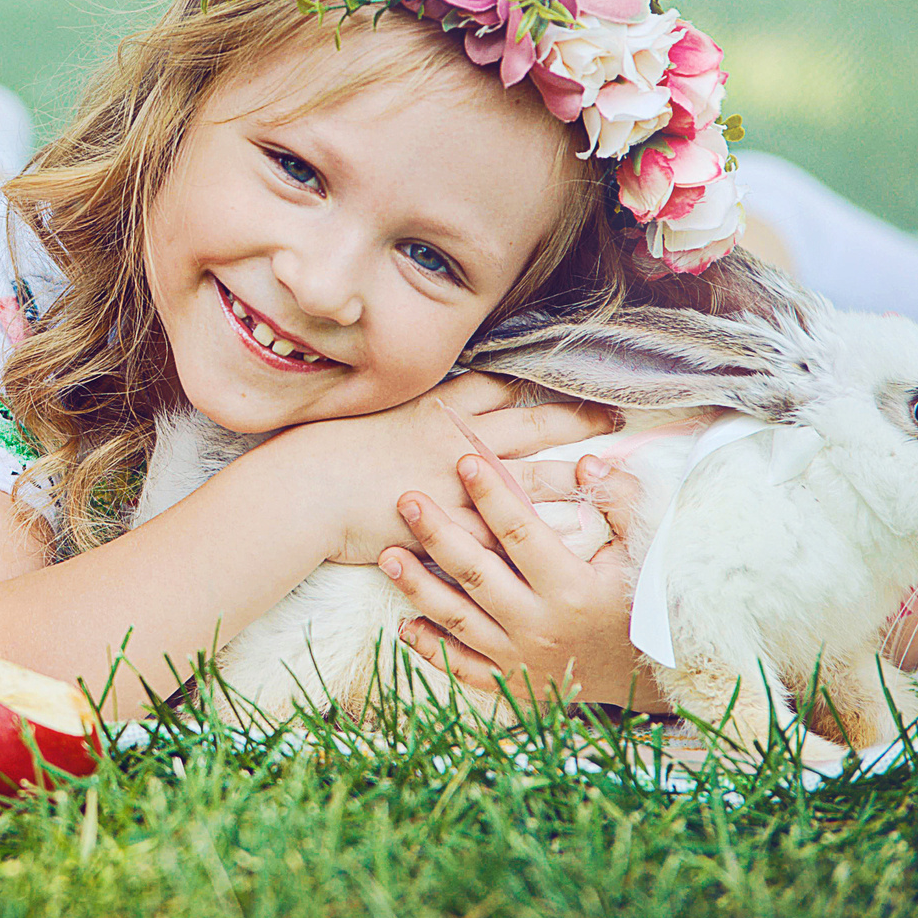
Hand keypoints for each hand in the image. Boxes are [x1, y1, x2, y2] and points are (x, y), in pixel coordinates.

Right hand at [308, 373, 617, 565]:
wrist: (304, 490)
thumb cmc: (323, 450)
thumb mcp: (367, 413)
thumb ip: (403, 410)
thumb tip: (420, 403)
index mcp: (436, 409)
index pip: (497, 386)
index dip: (534, 382)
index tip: (566, 378)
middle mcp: (456, 439)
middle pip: (530, 422)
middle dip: (575, 418)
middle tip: (612, 417)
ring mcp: (458, 483)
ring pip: (531, 474)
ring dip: (573, 473)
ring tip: (609, 474)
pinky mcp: (453, 526)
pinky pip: (508, 531)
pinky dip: (540, 533)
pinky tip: (574, 539)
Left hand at [379, 449, 668, 712]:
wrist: (654, 677)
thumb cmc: (646, 602)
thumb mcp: (648, 550)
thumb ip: (620, 500)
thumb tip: (585, 461)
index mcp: (572, 588)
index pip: (522, 534)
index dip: (492, 496)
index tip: (465, 460)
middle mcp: (541, 625)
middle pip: (478, 573)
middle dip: (438, 533)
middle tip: (405, 499)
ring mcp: (522, 658)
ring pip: (459, 620)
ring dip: (419, 588)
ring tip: (387, 555)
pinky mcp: (512, 682)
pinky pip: (463, 667)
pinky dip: (431, 648)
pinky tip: (404, 622)